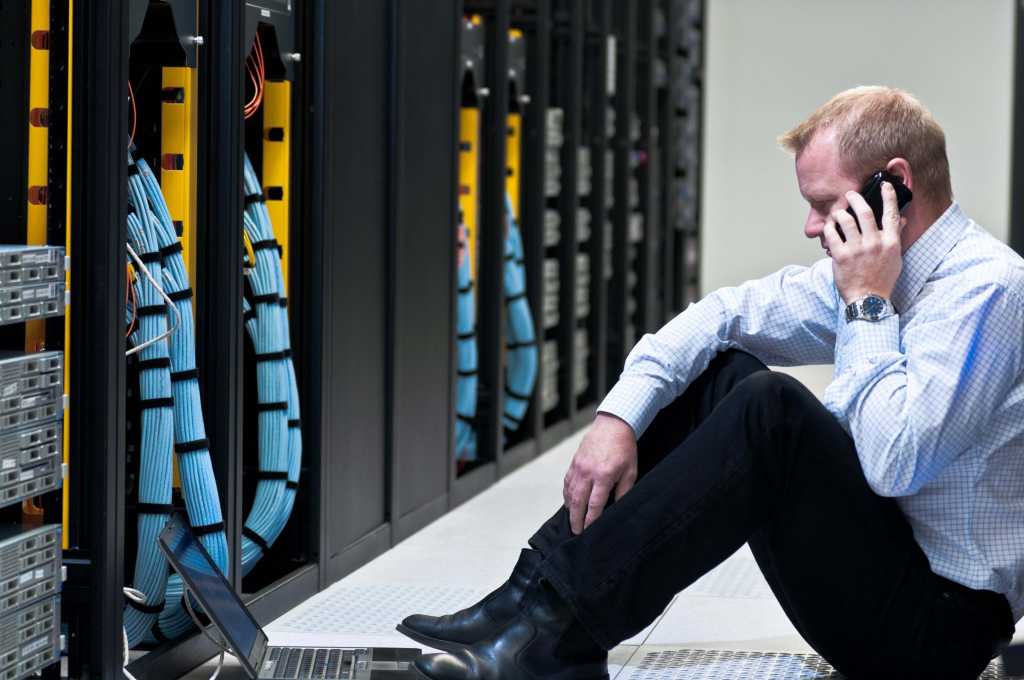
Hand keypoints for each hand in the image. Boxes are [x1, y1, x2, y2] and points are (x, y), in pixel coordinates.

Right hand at [563, 413, 638, 534]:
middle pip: (578, 501)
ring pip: (570, 493)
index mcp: (604, 475)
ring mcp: (578, 467)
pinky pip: (567, 482)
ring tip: (572, 521)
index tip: (589, 531)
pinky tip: (569, 503)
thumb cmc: (624, 448)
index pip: (595, 504)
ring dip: (570, 509)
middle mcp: (588, 472)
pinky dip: (567, 495)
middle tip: (576, 532)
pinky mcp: (574, 462)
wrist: (613, 424)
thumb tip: (618, 507)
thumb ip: (624, 491)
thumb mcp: (631, 471)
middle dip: (576, 519)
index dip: (591, 520)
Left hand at [824, 181, 906, 303]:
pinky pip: (832, 235)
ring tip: (837, 212)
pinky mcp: (841, 256)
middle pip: (865, 212)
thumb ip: (895, 237)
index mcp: (890, 242)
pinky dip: (829, 227)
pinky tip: (829, 226)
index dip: (889, 196)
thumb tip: (900, 220)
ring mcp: (857, 249)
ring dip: (840, 212)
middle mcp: (874, 243)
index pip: (891, 214)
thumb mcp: (895, 258)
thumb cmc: (882, 279)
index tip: (885, 185)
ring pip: (846, 220)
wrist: (869, 299)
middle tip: (850, 194)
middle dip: (856, 199)